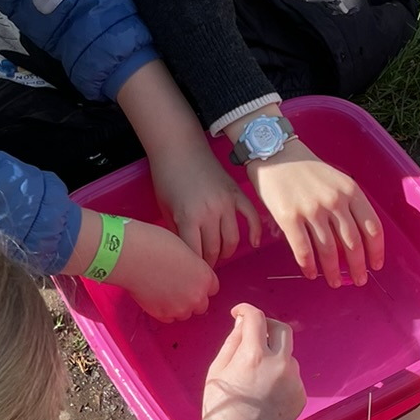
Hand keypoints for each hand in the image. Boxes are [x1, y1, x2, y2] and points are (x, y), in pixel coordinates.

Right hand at [109, 218, 218, 321]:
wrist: (132, 255)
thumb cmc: (155, 244)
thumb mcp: (185, 249)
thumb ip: (193, 266)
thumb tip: (190, 273)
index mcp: (205, 277)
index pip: (212, 288)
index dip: (200, 283)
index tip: (191, 279)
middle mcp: (197, 296)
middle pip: (201, 305)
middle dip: (191, 297)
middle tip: (176, 286)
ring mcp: (179, 308)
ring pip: (185, 314)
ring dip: (178, 305)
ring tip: (163, 290)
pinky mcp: (162, 315)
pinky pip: (168, 318)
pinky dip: (163, 310)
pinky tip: (154, 296)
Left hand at [149, 145, 259, 265]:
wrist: (179, 147)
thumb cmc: (167, 177)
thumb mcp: (165, 209)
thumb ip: (176, 232)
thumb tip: (186, 253)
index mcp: (189, 218)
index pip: (196, 254)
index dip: (195, 267)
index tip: (194, 272)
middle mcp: (210, 213)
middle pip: (215, 249)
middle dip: (210, 262)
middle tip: (205, 267)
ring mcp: (226, 204)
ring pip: (232, 239)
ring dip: (226, 251)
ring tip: (219, 255)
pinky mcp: (237, 194)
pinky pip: (251, 218)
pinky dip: (254, 232)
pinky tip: (253, 243)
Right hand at [200, 302, 304, 419]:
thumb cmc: (221, 406)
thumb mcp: (217, 370)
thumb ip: (233, 341)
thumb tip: (243, 323)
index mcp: (255, 355)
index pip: (256, 318)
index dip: (246, 310)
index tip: (239, 314)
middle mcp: (280, 364)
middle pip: (283, 330)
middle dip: (268, 326)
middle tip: (256, 333)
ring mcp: (294, 381)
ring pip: (287, 356)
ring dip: (274, 357)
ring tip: (256, 376)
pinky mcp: (301, 396)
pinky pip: (292, 377)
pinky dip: (280, 378)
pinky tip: (266, 394)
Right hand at [250, 141, 383, 286]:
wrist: (274, 153)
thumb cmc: (306, 169)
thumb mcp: (336, 179)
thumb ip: (347, 204)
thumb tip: (354, 240)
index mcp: (350, 191)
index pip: (372, 227)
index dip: (376, 250)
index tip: (376, 265)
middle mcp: (334, 201)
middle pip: (353, 243)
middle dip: (358, 267)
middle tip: (358, 281)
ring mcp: (311, 210)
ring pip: (328, 250)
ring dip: (333, 271)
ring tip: (334, 282)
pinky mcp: (289, 217)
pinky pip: (303, 249)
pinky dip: (309, 266)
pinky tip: (311, 274)